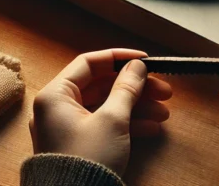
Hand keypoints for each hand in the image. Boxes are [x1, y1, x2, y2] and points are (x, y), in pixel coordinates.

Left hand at [30, 49, 172, 175]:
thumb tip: (137, 66)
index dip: (119, 59)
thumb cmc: (88, 159)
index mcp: (55, 95)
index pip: (88, 63)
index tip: (145, 60)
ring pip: (105, 107)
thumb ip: (126, 89)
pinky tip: (152, 127)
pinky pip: (103, 126)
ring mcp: (66, 129)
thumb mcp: (112, 120)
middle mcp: (56, 109)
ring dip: (136, 107)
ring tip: (164, 112)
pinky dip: (126, 124)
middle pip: (100, 86)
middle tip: (163, 90)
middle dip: (134, 88)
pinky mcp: (77, 146)